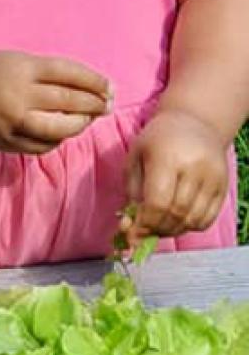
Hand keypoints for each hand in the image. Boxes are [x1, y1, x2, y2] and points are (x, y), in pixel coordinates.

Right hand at [0, 51, 111, 153]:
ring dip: (80, 124)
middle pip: (67, 101)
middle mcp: (17, 95)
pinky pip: (44, 145)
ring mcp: (12, 121)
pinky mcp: (8, 141)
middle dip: (94, 104)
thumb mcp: (19, 62)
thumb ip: (52, 73)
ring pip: (59, 128)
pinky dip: (59, 139)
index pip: (68, 73)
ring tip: (88, 119)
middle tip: (108, 104)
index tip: (110, 86)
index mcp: (21, 69)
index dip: (94, 80)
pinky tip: (63, 130)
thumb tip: (96, 90)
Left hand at [124, 109, 228, 238]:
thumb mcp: (135, 156)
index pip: (158, 202)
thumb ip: (132, 189)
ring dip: (173, 230)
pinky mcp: (223, 187)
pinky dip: (190, 227)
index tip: (133, 232)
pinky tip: (177, 221)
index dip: (144, 222)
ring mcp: (213, 178)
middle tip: (143, 231)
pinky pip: (207, 219)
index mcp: (167, 157)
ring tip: (159, 225)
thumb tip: (130, 224)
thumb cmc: (158, 140)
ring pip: (193, 220)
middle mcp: (194, 168)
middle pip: (176, 213)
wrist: (194, 122)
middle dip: (156, 228)